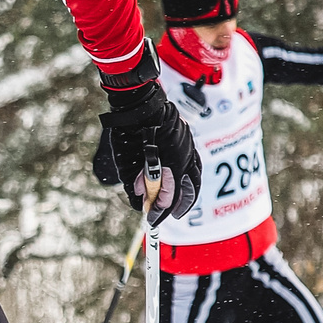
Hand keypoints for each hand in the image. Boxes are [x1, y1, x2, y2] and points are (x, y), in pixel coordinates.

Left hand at [96, 81, 201, 225]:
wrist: (139, 104)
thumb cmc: (129, 133)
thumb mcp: (127, 163)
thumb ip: (135, 184)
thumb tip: (139, 201)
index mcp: (171, 165)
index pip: (168, 196)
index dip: (159, 210)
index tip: (151, 218)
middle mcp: (184, 158)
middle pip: (187, 189)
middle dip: (178, 205)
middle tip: (170, 215)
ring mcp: (188, 149)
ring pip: (195, 176)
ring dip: (188, 192)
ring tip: (181, 202)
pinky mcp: (186, 141)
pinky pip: (193, 163)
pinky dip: (189, 175)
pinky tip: (183, 180)